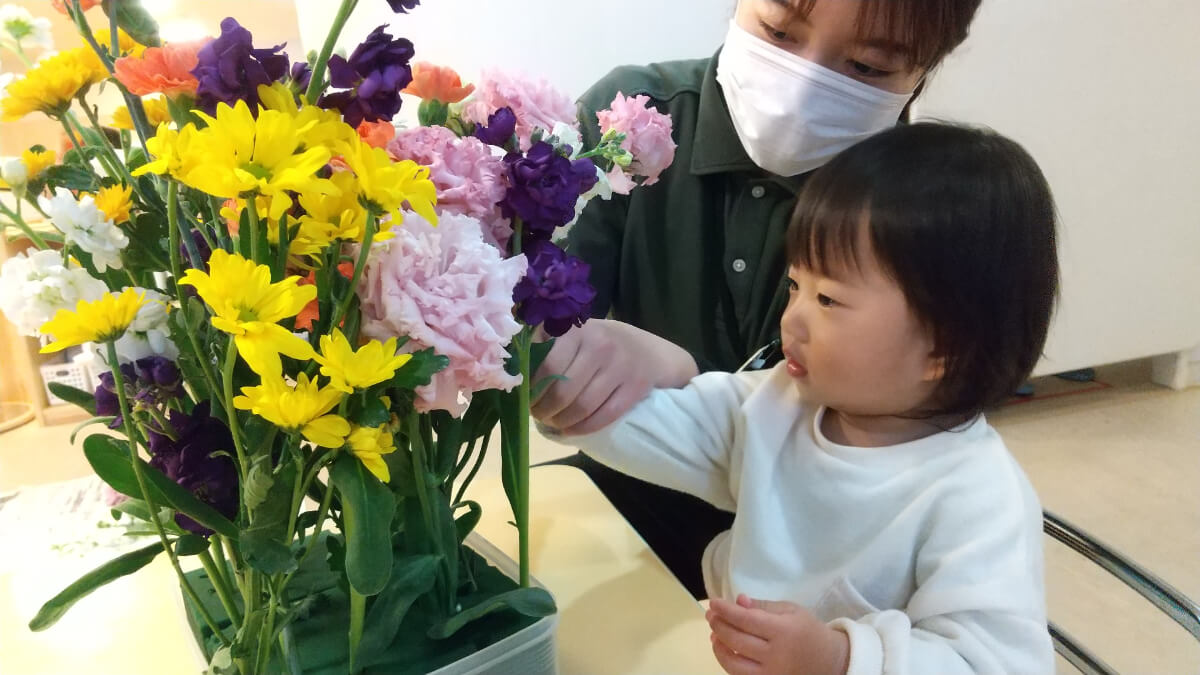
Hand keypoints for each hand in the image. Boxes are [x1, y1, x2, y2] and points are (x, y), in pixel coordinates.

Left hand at [531, 318, 697, 434]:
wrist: (648, 351)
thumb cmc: (597, 344)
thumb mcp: (573, 335)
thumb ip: (545, 346)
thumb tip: (513, 373)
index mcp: (577, 330)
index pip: (547, 365)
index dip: (532, 389)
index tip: (526, 399)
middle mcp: (600, 345)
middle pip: (563, 391)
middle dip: (545, 410)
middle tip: (539, 414)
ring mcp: (620, 366)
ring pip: (582, 407)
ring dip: (562, 422)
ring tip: (554, 422)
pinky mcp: (636, 387)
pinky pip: (604, 416)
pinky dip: (583, 428)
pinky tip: (572, 429)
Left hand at [706, 594, 849, 674]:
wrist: (829, 661)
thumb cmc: (808, 630)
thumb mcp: (791, 610)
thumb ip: (763, 605)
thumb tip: (738, 601)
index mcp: (784, 631)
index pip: (747, 620)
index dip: (727, 610)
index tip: (714, 602)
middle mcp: (776, 655)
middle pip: (737, 640)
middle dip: (719, 625)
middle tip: (711, 615)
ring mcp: (771, 674)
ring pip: (734, 663)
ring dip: (718, 646)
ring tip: (714, 633)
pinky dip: (727, 662)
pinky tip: (723, 649)